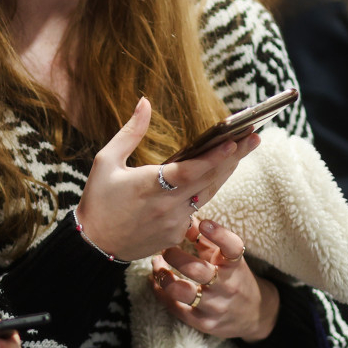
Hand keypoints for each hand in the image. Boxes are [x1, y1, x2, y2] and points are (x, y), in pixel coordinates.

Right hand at [75, 97, 259, 260]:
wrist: (93, 246)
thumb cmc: (97, 200)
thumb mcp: (105, 161)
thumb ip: (130, 132)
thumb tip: (145, 102)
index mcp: (148, 186)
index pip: (189, 171)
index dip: (213, 157)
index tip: (233, 142)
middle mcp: (166, 206)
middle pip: (208, 180)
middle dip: (234, 158)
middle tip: (254, 137)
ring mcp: (173, 223)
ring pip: (208, 194)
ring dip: (226, 172)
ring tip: (243, 151)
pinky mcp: (176, 235)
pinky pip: (196, 209)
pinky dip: (206, 190)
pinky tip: (217, 175)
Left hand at [148, 219, 279, 341]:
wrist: (254, 314)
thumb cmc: (233, 277)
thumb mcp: (225, 258)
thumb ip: (205, 238)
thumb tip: (182, 217)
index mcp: (235, 266)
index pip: (233, 248)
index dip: (219, 234)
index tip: (204, 223)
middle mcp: (228, 286)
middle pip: (197, 270)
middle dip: (174, 256)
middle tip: (165, 248)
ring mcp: (216, 307)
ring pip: (182, 292)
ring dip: (163, 277)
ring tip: (157, 266)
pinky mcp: (204, 323)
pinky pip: (175, 308)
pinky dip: (160, 293)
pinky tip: (155, 281)